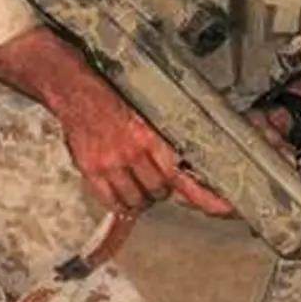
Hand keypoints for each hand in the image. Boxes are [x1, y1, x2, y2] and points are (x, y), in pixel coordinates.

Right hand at [0, 24, 232, 217]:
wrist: (77, 92)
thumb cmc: (115, 99)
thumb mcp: (148, 115)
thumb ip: (164, 142)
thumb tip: (188, 166)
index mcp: (152, 136)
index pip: (184, 175)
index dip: (205, 197)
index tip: (223, 209)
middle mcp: (133, 153)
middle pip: (159, 192)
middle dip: (160, 189)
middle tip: (153, 176)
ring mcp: (111, 164)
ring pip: (137, 201)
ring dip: (140, 197)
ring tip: (135, 182)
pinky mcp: (91, 171)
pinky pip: (112, 201)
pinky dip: (119, 200)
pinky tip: (119, 189)